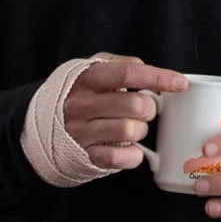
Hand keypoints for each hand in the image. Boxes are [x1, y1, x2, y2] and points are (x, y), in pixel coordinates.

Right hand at [63, 58, 186, 172]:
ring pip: (130, 130)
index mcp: (86, 79)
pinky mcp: (83, 156)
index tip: (180, 83)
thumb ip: (119, 65)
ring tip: (133, 128)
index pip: (127, 73)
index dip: (158, 77)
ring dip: (141, 130)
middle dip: (149, 109)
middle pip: (135, 104)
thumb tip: (147, 68)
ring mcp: (80, 132)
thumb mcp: (92, 71)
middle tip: (144, 110)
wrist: (39, 127)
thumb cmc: (78, 95)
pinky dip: (133, 155)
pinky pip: (119, 156)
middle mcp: (81, 104)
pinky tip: (130, 148)